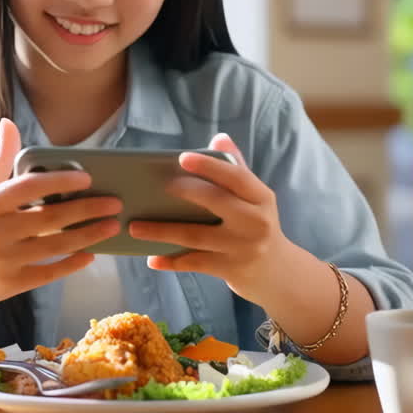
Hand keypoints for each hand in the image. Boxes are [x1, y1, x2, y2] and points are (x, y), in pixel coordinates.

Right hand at [0, 118, 121, 312]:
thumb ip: (0, 159)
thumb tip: (9, 122)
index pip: (28, 187)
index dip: (60, 180)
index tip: (88, 177)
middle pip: (48, 217)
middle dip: (86, 209)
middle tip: (114, 203)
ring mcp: (2, 261)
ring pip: (54, 246)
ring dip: (88, 236)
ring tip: (111, 226)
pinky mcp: (10, 285)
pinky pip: (49, 273)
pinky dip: (72, 264)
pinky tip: (91, 254)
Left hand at [127, 133, 293, 303]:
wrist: (277, 272)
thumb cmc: (258, 225)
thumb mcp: (256, 198)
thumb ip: (237, 170)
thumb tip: (218, 140)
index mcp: (262, 197)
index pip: (236, 177)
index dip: (209, 166)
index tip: (182, 158)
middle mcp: (255, 222)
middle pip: (216, 201)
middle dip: (185, 192)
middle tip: (157, 187)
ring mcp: (242, 248)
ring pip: (196, 236)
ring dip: (162, 231)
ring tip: (134, 227)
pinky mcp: (230, 270)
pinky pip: (194, 263)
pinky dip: (171, 261)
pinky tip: (151, 258)